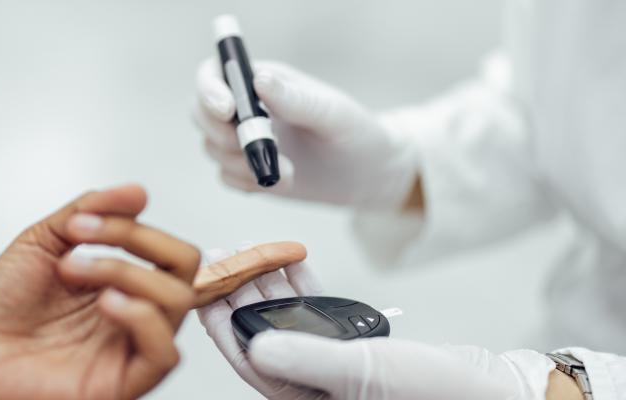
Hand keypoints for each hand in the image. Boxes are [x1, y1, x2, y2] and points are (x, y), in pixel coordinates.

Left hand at [0, 184, 199, 399]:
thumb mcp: (43, 240)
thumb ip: (91, 210)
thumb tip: (137, 191)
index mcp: (124, 282)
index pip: (167, 249)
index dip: (135, 225)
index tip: (83, 221)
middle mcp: (133, 313)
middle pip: (184, 269)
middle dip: (138, 240)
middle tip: (83, 242)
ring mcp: (129, 346)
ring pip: (177, 302)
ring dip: (127, 271)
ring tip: (76, 270)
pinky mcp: (121, 381)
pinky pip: (164, 353)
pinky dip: (141, 317)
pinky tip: (106, 303)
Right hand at [193, 58, 416, 207]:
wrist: (367, 175)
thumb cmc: (356, 134)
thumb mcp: (332, 114)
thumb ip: (296, 99)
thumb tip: (259, 80)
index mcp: (264, 80)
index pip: (217, 73)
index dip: (211, 89)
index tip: (228, 111)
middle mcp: (247, 106)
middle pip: (201, 111)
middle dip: (220, 134)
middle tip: (252, 148)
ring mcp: (244, 139)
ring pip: (213, 147)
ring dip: (243, 164)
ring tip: (288, 172)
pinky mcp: (247, 169)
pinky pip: (226, 176)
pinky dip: (248, 183)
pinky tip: (282, 183)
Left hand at [197, 244, 561, 399]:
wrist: (486, 388)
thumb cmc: (431, 393)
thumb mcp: (363, 372)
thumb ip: (307, 358)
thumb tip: (255, 342)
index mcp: (303, 397)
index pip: (250, 358)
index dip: (221, 322)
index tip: (202, 287)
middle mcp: (311, 380)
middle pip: (263, 329)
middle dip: (239, 292)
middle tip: (221, 253)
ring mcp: (331, 359)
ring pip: (287, 315)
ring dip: (268, 282)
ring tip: (248, 248)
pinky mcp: (352, 342)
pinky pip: (318, 308)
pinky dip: (304, 283)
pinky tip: (292, 258)